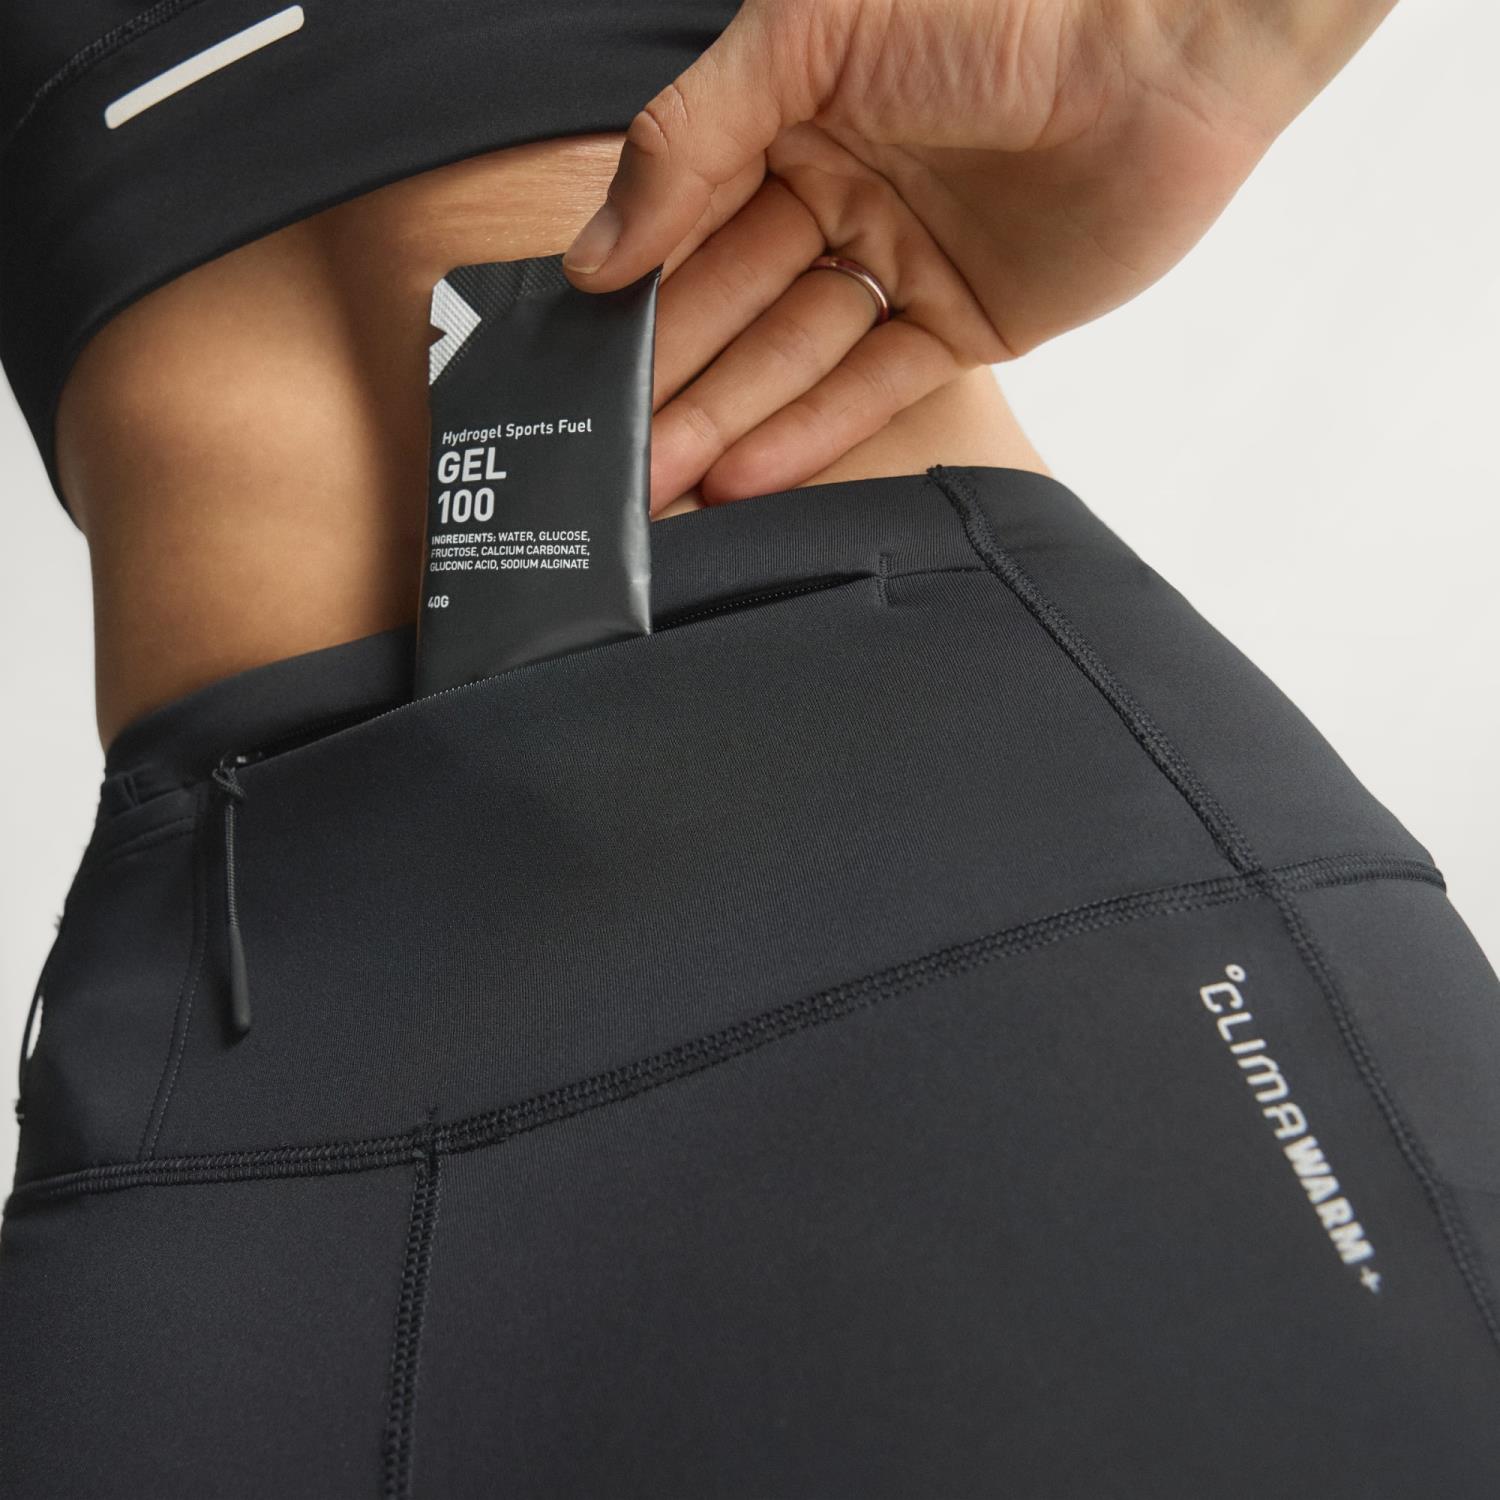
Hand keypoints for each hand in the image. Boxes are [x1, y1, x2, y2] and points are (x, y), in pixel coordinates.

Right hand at [564, 0, 1396, 512]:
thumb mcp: (811, 34)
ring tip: (657, 481)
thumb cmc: (994, 5)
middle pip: (734, 298)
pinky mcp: (968, 318)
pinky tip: (744, 474)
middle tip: (604, 452)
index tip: (572, 354)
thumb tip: (599, 245)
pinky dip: (813, 428)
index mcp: (791, 111)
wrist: (1170, 43)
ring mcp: (903, 258)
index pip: (688, 214)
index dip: (634, 286)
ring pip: (796, 351)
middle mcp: (841, 188)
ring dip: (726, 416)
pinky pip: (877, 382)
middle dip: (670, 375)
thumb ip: (695, 133)